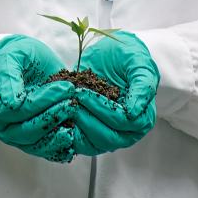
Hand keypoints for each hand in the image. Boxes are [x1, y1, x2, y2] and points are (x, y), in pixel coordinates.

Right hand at [0, 35, 79, 163]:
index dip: (40, 102)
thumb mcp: (11, 56)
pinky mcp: (36, 142)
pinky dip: (61, 147)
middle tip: (72, 101)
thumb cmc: (18, 56)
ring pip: (38, 145)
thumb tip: (10, 104)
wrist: (31, 61)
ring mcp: (20, 137)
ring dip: (58, 135)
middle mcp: (4, 127)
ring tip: (75, 117)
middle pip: (27, 132)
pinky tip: (74, 136)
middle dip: (52, 117)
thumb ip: (8, 76)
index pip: (17, 111)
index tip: (62, 89)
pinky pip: (47, 151)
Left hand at [70, 30, 158, 155]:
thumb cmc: (127, 57)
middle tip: (70, 98)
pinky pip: (77, 142)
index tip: (82, 92)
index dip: (101, 109)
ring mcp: (107, 134)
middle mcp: (127, 132)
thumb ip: (143, 86)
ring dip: (74, 126)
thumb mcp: (139, 64)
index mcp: (142, 118)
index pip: (121, 122)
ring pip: (90, 144)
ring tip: (62, 104)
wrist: (110, 53)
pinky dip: (65, 134)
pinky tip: (54, 119)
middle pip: (106, 137)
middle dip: (86, 118)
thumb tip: (134, 113)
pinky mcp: (89, 132)